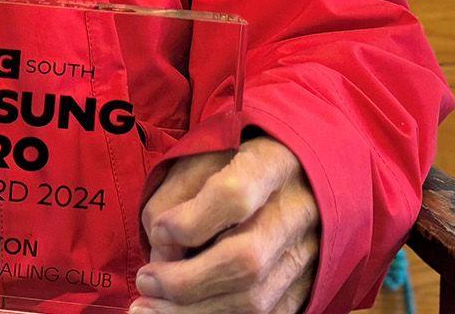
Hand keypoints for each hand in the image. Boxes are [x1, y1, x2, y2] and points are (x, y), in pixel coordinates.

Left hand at [132, 136, 320, 313]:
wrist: (293, 176)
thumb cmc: (232, 163)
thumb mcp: (197, 156)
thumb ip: (173, 196)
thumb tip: (162, 251)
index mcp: (273, 162)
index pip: (235, 195)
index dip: (190, 222)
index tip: (160, 231)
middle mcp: (299, 210)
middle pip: (246, 260)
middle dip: (186, 282)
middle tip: (145, 282)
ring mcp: (308, 252)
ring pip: (254, 300)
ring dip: (194, 312)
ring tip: (149, 308)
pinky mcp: (306, 284)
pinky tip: (182, 313)